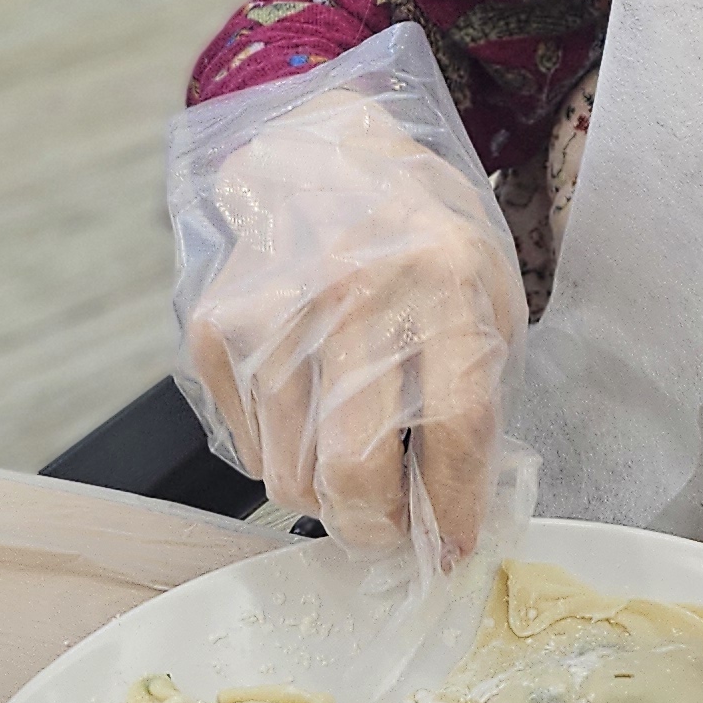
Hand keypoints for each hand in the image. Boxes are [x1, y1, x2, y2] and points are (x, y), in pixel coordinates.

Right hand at [180, 89, 521, 557]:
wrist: (327, 156)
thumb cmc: (420, 239)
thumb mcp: (485, 294)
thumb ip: (475, 394)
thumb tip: (451, 513)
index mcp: (442, 281)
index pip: (454, 426)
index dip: (454, 508)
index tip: (453, 546)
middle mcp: (354, 294)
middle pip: (356, 466)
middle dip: (377, 527)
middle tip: (389, 527)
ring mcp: (275, 310)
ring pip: (290, 474)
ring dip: (325, 494)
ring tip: (349, 461)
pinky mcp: (217, 326)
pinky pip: (248, 446)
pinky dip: (279, 454)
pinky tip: (307, 409)